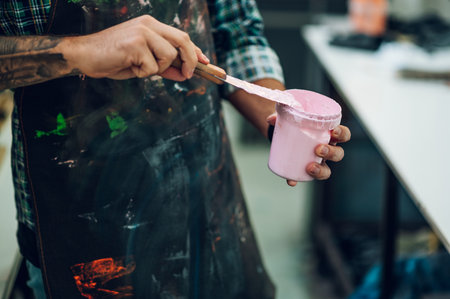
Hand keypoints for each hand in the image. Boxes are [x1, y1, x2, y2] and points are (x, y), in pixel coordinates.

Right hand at [61, 15, 208, 80]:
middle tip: (186, 75)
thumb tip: (183, 73)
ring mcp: (142, 33)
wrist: (84, 56)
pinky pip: (152, 67)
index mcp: (151, 25)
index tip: (205, 62)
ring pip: (168, 56)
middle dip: (190, 60)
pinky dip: (143, 74)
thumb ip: (164, 66)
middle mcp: (149, 25)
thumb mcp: (143, 63)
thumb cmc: (113, 59)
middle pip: (183, 40)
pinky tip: (128, 66)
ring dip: (157, 69)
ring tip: (137, 67)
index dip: (195, 50)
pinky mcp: (135, 44)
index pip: (181, 36)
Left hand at [266, 114, 350, 186]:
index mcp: (329, 134)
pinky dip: (296, 179)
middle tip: (318, 149)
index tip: (334, 132)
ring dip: (321, 170)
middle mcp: (327, 150)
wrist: (281, 135)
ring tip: (310, 167)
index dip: (342, 134)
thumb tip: (270, 119)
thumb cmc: (292, 123)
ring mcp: (317, 162)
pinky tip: (291, 181)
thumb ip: (281, 115)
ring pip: (326, 170)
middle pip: (338, 154)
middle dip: (331, 153)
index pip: (343, 135)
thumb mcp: (288, 117)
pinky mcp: (303, 170)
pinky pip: (302, 178)